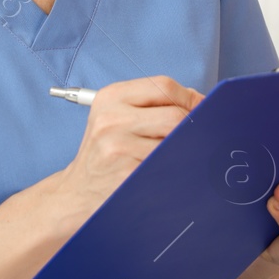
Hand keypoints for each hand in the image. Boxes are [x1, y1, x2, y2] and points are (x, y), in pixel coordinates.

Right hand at [54, 75, 202, 231]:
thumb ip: (153, 104)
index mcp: (111, 97)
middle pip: (175, 116)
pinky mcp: (127, 174)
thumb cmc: (106, 152)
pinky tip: (166, 172)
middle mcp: (111, 119)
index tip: (203, 108)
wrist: (76, 192)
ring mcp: (118, 148)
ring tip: (178, 156)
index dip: (190, 98)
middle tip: (197, 137)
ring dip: (185, 151)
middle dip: (192, 127)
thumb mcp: (117, 117)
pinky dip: (175, 169)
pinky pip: (168, 167)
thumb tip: (200, 103)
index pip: (164, 86)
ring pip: (175, 143)